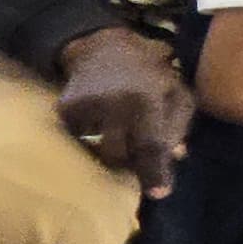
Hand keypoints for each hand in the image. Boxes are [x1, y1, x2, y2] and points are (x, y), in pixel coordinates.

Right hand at [59, 25, 194, 196]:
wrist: (103, 49)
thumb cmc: (149, 75)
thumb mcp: (177, 94)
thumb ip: (178, 127)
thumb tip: (174, 157)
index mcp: (145, 99)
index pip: (150, 145)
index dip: (154, 172)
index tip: (158, 194)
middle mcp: (112, 103)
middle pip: (119, 154)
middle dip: (129, 162)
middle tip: (135, 156)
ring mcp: (84, 106)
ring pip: (96, 151)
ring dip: (109, 153)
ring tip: (116, 139)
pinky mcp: (63, 109)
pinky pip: (79, 140)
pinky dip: (90, 141)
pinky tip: (96, 126)